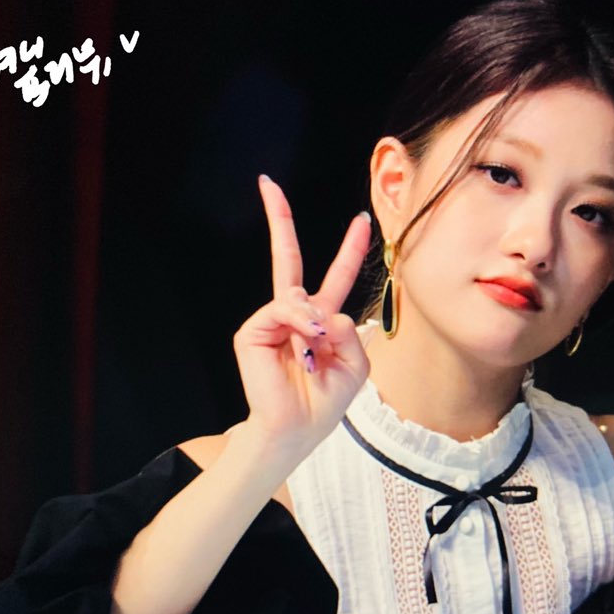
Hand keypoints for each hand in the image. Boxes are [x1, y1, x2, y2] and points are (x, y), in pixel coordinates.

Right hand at [232, 175, 371, 456]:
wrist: (297, 430)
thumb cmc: (326, 401)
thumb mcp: (355, 364)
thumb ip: (347, 330)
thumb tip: (320, 311)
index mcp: (322, 320)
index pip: (336, 276)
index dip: (349, 249)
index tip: (362, 220)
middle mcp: (294, 315)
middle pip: (288, 259)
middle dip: (279, 221)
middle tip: (268, 183)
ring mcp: (271, 320)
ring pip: (298, 297)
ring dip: (313, 325)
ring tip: (315, 354)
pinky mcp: (251, 331)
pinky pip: (280, 311)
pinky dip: (298, 327)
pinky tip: (303, 349)